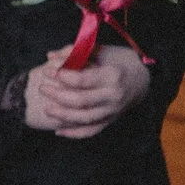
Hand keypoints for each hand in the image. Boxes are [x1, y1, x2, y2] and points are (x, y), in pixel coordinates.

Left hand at [23, 45, 150, 138]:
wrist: (142, 79)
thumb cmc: (118, 61)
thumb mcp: (100, 51)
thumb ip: (75, 52)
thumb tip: (50, 56)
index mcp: (112, 76)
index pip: (83, 80)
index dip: (63, 76)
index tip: (48, 70)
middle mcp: (113, 96)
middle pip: (81, 101)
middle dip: (58, 95)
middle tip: (42, 88)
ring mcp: (112, 111)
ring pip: (84, 119)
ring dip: (62, 116)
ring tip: (47, 108)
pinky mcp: (110, 121)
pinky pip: (91, 131)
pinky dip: (74, 133)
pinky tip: (58, 131)